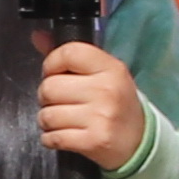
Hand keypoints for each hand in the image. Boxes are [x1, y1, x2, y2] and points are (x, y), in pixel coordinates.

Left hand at [38, 39, 146, 175]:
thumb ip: (69, 56)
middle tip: (62, 102)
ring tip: (64, 120)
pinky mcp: (94, 141)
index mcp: (111, 69)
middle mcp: (107, 90)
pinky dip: (51, 138)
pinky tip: (65, 135)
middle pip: (50, 86)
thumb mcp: (102, 75)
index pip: (68, 53)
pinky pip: (52, 137)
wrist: (140, 142)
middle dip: (47, 97)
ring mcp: (101, 117)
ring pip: (47, 115)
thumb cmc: (117, 105)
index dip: (51, 63)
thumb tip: (38, 36)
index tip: (54, 73)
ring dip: (48, 120)